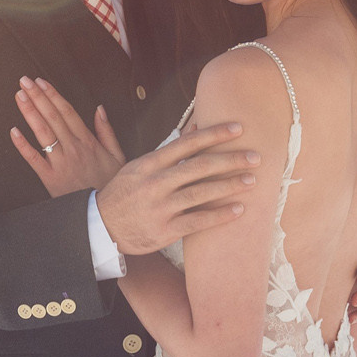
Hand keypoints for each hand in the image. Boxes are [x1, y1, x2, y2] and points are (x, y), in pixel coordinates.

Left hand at [10, 77, 126, 197]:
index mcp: (87, 141)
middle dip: (38, 97)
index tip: (41, 82)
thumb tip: (99, 109)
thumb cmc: (110, 184)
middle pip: (52, 117)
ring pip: (43, 133)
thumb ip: (107, 131)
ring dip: (30, 113)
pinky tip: (13, 131)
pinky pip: (34, 159)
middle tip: (24, 81)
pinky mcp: (50, 179)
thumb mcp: (117, 156)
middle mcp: (73, 148)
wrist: (104, 213)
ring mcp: (60, 163)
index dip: (53, 95)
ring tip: (19, 96)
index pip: (67, 112)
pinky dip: (23, 145)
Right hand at [95, 123, 259, 254]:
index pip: (187, 143)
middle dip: (230, 160)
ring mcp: (160, 208)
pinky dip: (219, 215)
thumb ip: (169, 149)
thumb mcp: (140, 166)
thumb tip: (196, 126)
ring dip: (229, 186)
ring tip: (252, 181)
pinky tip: (239, 210)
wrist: (101, 228)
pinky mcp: (164, 231)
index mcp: (150, 163)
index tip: (238, 128)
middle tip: (256, 156)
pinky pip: (197, 222)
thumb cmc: (125, 193)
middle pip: (199, 167)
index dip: (214, 134)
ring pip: (201, 193)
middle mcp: (156, 183)